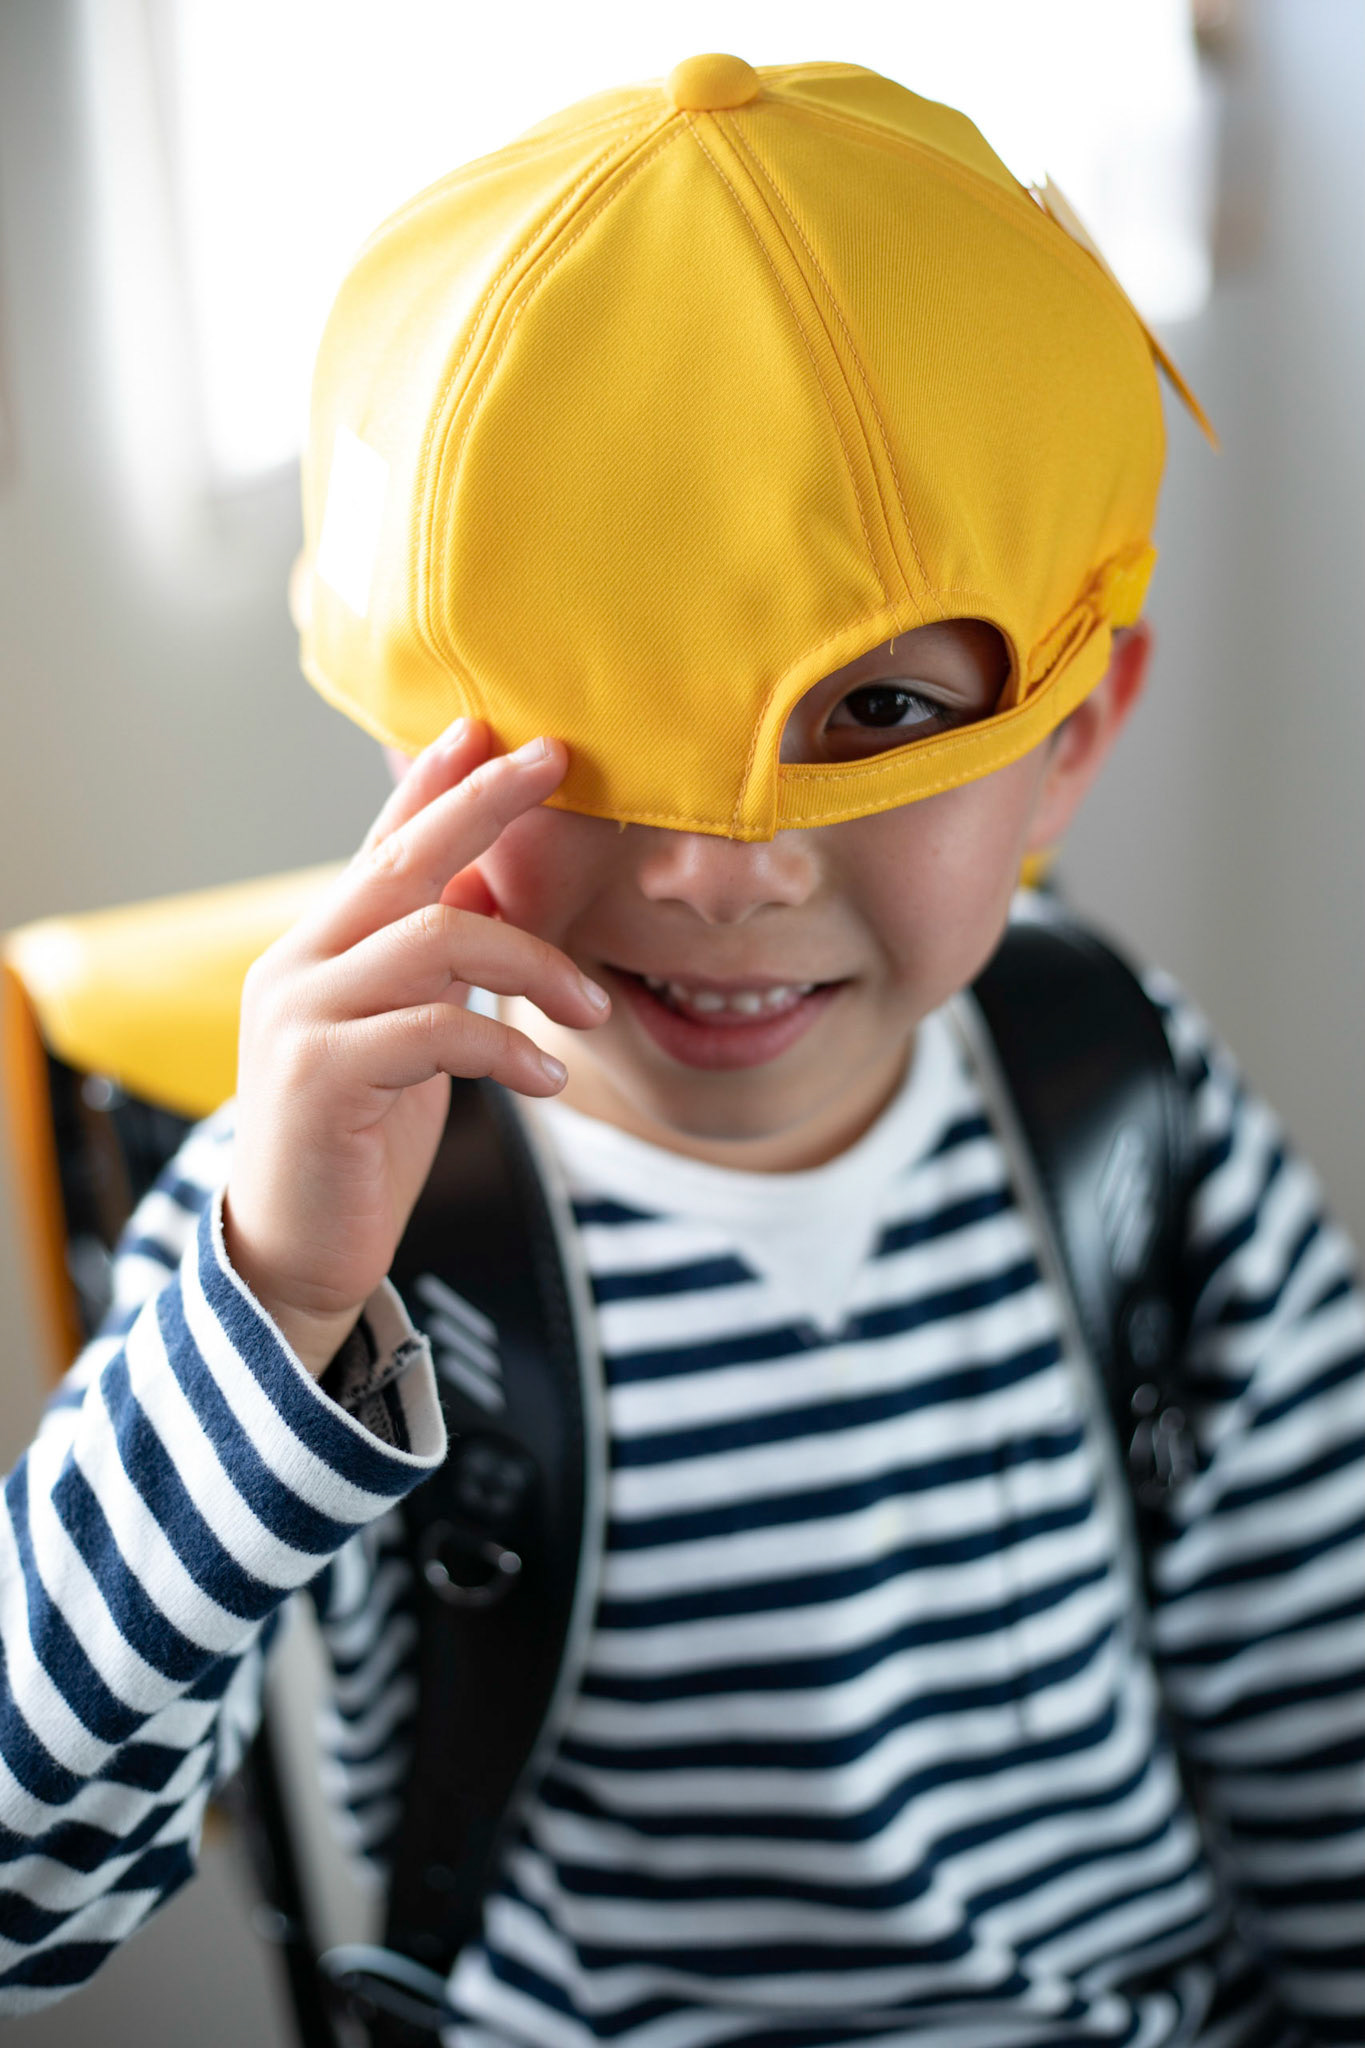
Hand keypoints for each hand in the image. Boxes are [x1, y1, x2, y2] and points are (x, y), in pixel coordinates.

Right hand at [221, 719, 608, 1376]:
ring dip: (534, 963)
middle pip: (405, 861)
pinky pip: (437, 1030)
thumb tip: (492, 895)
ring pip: (437, 939)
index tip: (495, 730)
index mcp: (320, 947)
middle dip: (483, 804)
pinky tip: (548, 1074)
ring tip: (593, 1010)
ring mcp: (303, 1015)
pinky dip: (507, 1045)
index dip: (438, 784)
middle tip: (556, 763)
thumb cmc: (359, 1139)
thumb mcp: (405, 1035)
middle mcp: (299, 963)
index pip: (383, 845)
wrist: (296, 1248)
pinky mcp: (322, 1076)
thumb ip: (431, 969)